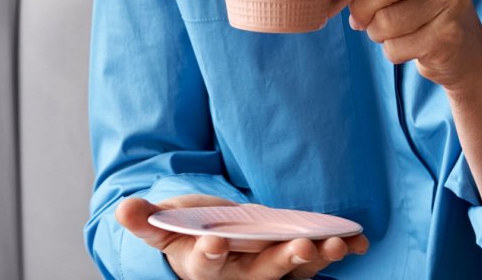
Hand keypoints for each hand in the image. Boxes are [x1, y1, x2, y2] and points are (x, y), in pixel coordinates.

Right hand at [116, 195, 368, 278]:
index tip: (216, 243)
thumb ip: (146, 220)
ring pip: (295, 271)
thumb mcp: (164, 225)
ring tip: (336, 244)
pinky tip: (359, 240)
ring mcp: (270, 269)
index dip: (210, 255)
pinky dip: (339, 251)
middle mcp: (240, 275)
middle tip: (299, 248)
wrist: (213, 240)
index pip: (206, 266)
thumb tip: (123, 208)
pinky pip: (318, 260)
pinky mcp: (293, 259)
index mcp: (203, 267)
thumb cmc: (188, 231)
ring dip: (317, 259)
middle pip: (263, 275)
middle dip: (282, 262)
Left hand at [343, 0, 481, 88]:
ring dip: (375, 31)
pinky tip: (407, 42)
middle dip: (360, 6)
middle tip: (362, 14)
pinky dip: (391, 50)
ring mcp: (453, 0)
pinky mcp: (450, 36)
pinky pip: (396, 46)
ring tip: (386, 28)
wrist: (461, 45)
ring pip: (385, 21)